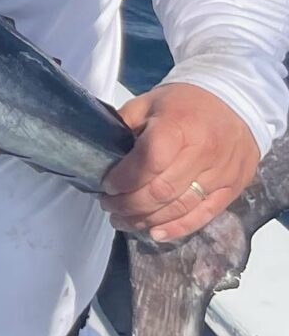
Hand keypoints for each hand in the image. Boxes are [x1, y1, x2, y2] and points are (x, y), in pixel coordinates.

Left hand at [104, 82, 260, 240]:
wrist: (235, 102)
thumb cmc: (185, 103)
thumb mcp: (149, 102)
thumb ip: (125, 126)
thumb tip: (101, 154)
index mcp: (179, 126)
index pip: (148, 162)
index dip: (123, 179)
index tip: (106, 185)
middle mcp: (203, 152)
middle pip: (161, 191)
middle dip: (129, 204)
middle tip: (109, 206)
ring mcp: (221, 173)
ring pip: (179, 208)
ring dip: (146, 220)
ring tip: (123, 220)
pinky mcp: (232, 188)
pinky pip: (204, 215)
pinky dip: (177, 228)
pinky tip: (154, 232)